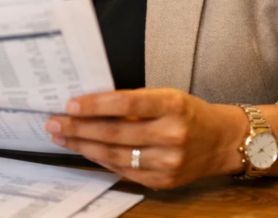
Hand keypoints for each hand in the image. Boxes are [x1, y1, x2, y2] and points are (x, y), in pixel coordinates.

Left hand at [45, 88, 246, 189]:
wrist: (223, 142)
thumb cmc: (189, 113)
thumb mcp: (167, 96)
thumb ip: (134, 102)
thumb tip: (91, 105)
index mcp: (173, 105)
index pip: (127, 102)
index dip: (96, 104)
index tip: (71, 104)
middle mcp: (172, 134)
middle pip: (115, 132)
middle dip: (79, 128)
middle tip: (54, 122)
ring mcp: (168, 162)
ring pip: (115, 155)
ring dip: (83, 146)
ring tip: (62, 137)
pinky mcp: (163, 181)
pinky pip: (123, 171)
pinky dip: (101, 160)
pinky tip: (85, 151)